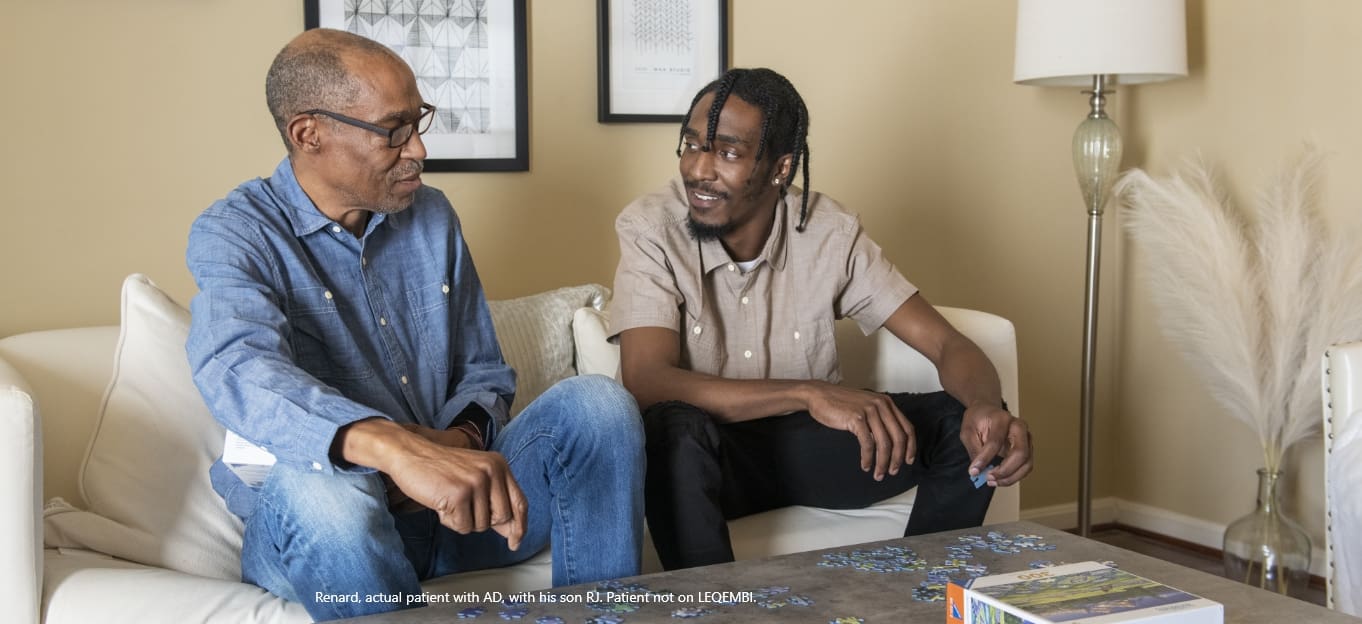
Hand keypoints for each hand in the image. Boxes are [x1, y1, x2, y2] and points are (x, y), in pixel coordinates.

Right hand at [341, 419, 527, 549]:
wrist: (410, 454)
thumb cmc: (440, 470)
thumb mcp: (474, 478)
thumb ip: (494, 501)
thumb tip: (512, 532)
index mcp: (499, 465)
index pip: (520, 502)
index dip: (520, 526)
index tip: (515, 543)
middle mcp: (492, 471)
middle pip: (501, 518)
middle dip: (481, 521)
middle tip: (461, 505)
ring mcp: (476, 482)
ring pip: (481, 525)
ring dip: (462, 520)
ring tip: (448, 500)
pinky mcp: (459, 494)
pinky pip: (463, 526)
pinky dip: (449, 521)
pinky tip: (440, 503)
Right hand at [804, 382, 914, 480]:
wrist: (820, 395)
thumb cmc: (841, 403)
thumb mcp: (867, 405)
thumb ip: (880, 418)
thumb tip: (891, 441)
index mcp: (887, 403)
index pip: (907, 428)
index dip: (910, 447)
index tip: (908, 461)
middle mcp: (881, 405)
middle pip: (898, 438)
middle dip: (897, 459)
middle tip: (892, 472)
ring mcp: (869, 411)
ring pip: (884, 443)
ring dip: (882, 462)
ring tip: (878, 474)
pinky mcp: (856, 418)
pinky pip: (867, 444)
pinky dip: (868, 458)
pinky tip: (865, 465)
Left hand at [959, 404, 1031, 486]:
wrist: (987, 411)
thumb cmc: (978, 419)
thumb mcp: (968, 431)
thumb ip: (973, 450)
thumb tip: (977, 471)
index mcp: (1002, 418)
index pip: (996, 441)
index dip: (985, 459)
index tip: (974, 471)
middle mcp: (1019, 427)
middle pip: (1020, 453)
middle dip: (1005, 470)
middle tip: (988, 478)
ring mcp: (1026, 438)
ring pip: (1027, 463)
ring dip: (1011, 477)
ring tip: (992, 481)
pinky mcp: (1027, 448)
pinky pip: (1025, 467)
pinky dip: (1014, 476)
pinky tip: (999, 479)